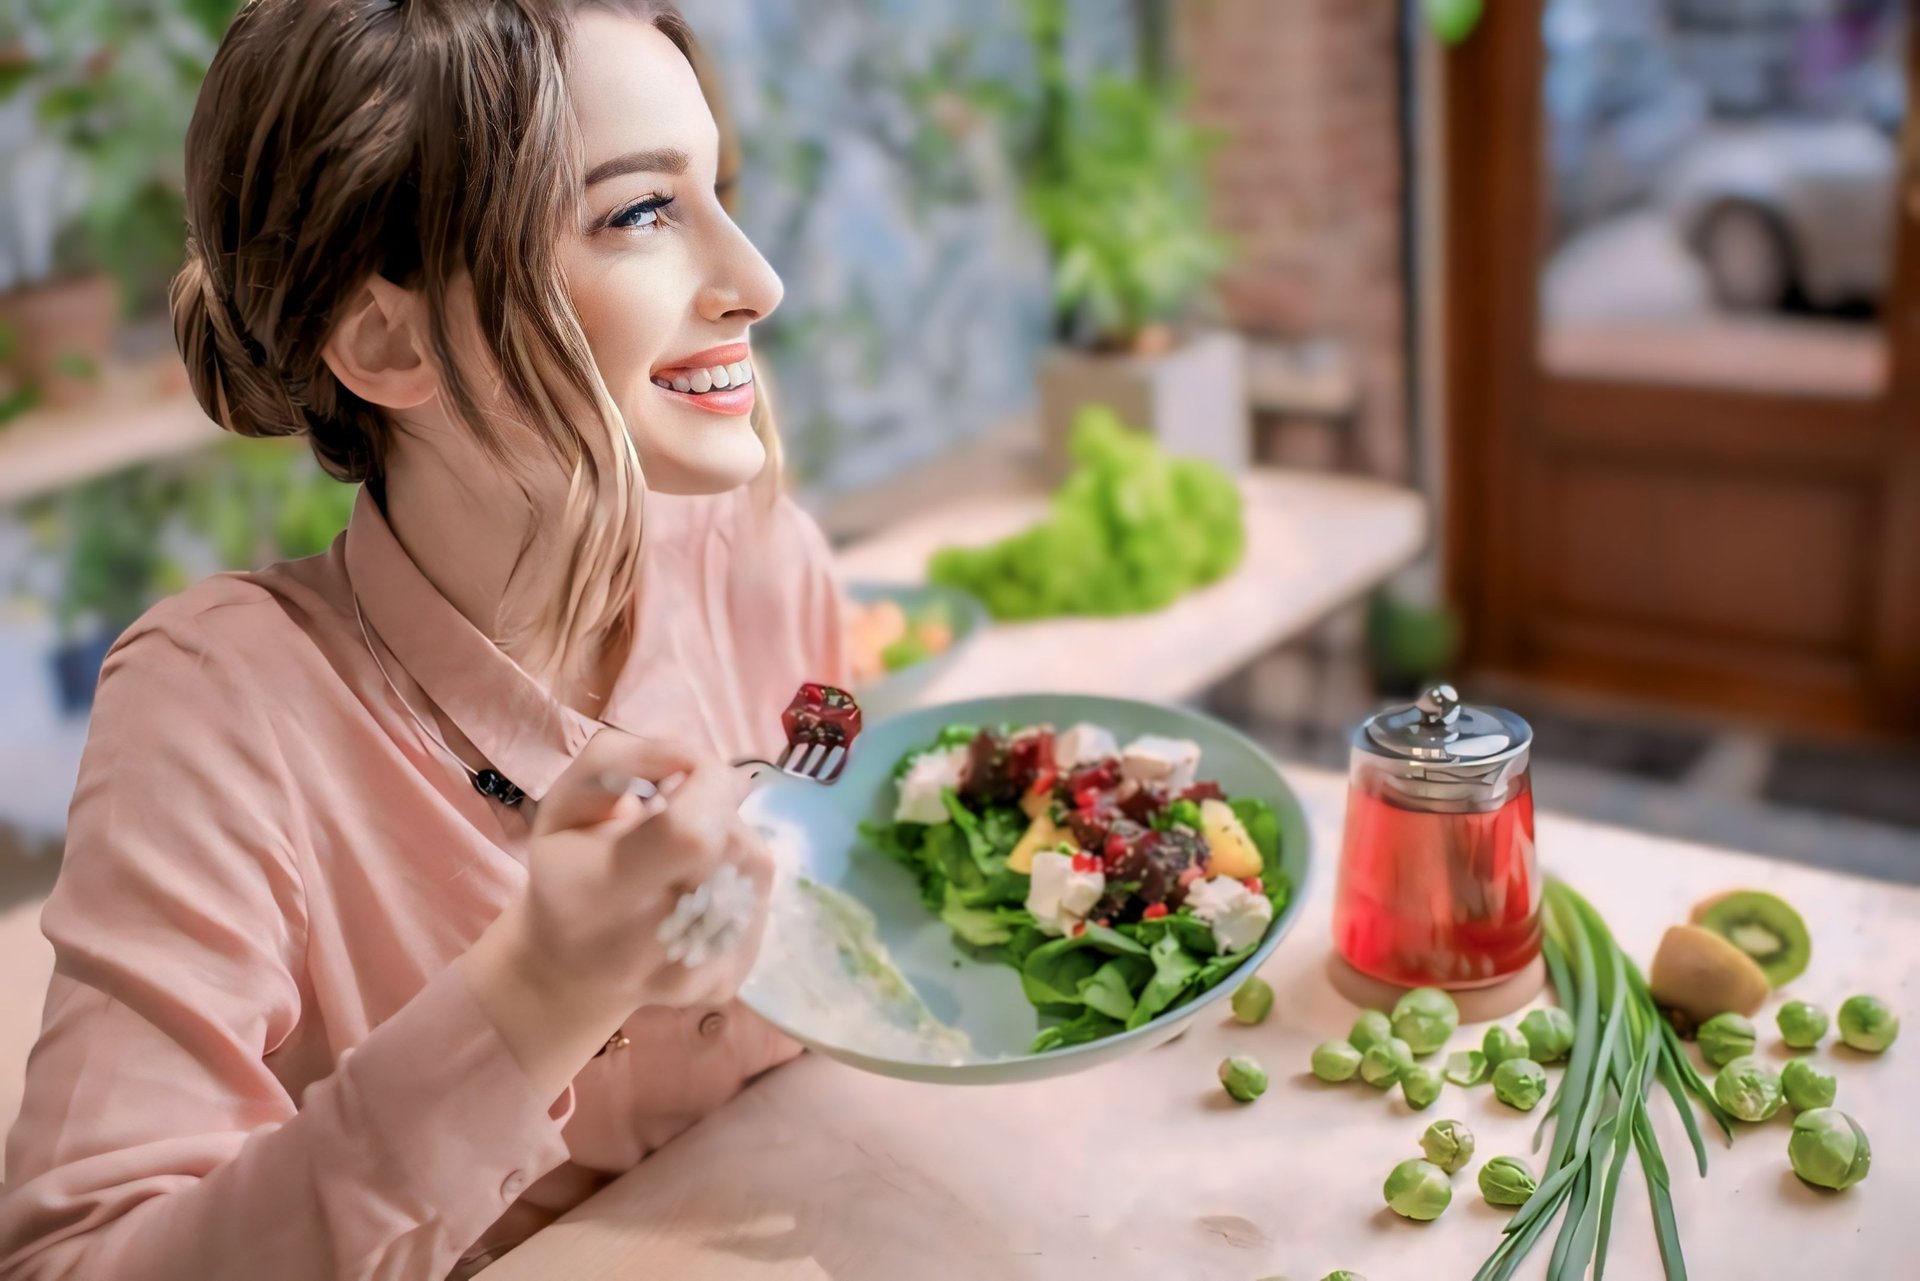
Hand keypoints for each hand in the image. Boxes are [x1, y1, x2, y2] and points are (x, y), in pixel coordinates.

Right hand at [524, 731, 772, 1009]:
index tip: (682, 777)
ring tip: (684, 856)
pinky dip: (738, 880)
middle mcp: (648, 945)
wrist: (571, 969)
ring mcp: (693, 974)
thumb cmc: (568, 871)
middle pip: (733, 846)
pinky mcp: (725, 984)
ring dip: (731, 843)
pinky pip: (760, 901)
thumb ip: (619, 760)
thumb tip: (696, 758)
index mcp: (600, 894)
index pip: (693, 834)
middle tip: (678, 819)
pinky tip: (699, 888)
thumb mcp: (565, 802)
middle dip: (716, 811)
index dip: (706, 786)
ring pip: (755, 869)